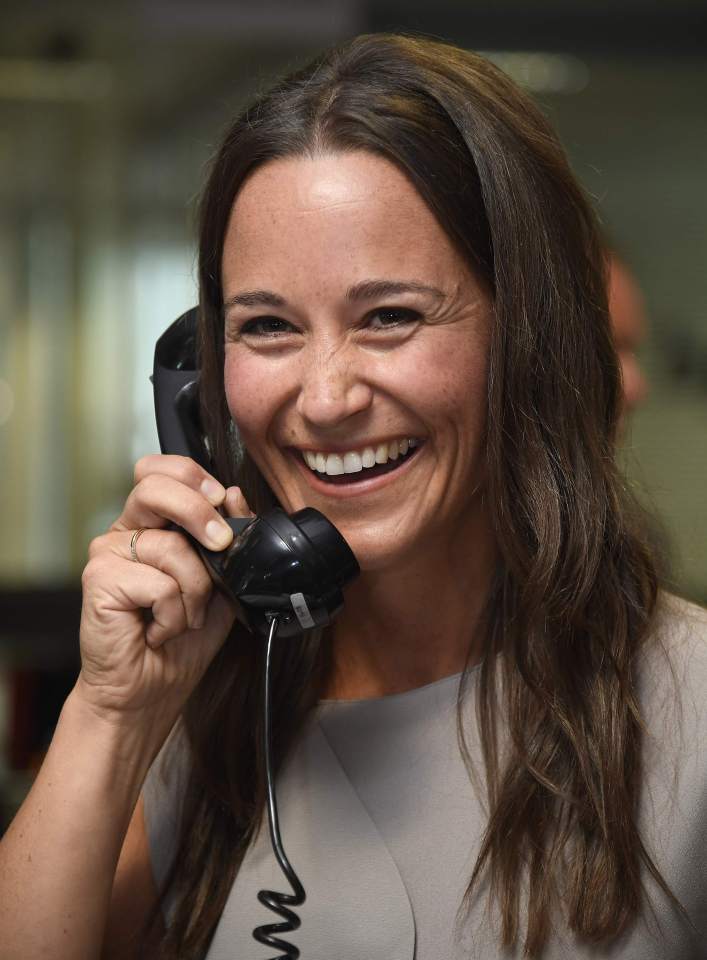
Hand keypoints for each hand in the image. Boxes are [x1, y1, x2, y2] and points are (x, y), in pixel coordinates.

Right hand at [77, 454, 253, 725]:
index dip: (192, 475)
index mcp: (153, 524)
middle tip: (219, 545)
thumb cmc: (181, 639)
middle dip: (199, 511)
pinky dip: (173, 614)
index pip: (162, 470)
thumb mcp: (221, 583)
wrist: (150, 691)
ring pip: (171, 546)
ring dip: (194, 592)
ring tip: (182, 618)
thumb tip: (234, 496)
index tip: (221, 500)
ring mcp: (109, 553)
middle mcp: (127, 532)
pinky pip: (159, 583)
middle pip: (156, 486)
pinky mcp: (99, 579)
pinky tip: (158, 631)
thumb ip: (228, 540)